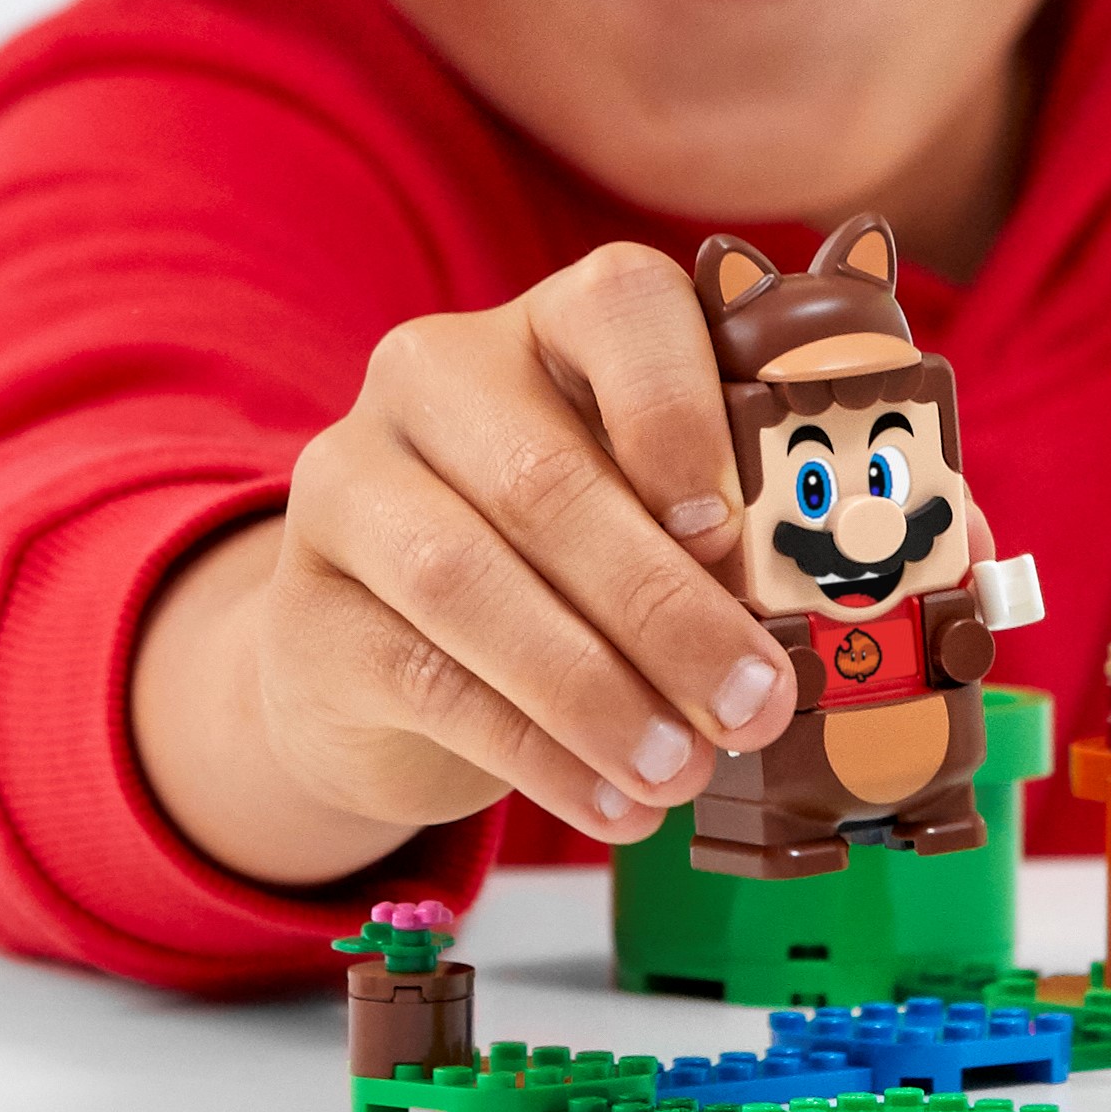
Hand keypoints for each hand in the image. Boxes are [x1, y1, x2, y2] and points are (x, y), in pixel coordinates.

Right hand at [129, 245, 796, 886]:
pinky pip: (431, 683)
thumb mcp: (634, 517)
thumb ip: (712, 535)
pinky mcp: (310, 613)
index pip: (619, 306)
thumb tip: (800, 621)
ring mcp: (352, 488)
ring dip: (598, 692)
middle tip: (755, 703)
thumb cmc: (557, 566)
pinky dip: (539, 756)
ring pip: (471, 583)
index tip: (731, 528)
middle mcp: (433, 376)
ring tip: (684, 771)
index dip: (681, 411)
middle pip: (546, 478)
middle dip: (667, 607)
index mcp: (549, 322)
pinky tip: (614, 806)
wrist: (373, 657)